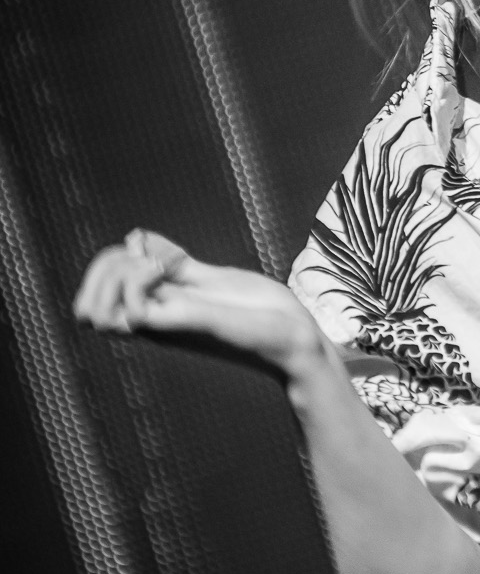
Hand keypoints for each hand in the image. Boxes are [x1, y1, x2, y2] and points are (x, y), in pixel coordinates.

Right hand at [73, 229, 321, 376]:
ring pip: (103, 306)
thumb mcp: (214, 277)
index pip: (100, 288)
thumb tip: (137, 238)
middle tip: (153, 261)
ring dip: (121, 272)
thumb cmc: (262, 312)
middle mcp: (154, 320)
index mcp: (159, 307)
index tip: (145, 249)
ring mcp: (166, 324)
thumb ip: (176, 264)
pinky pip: (135, 309)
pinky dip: (139, 280)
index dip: (107, 261)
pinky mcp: (184, 324)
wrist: (296, 335)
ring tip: (160, 267)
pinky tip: (168, 271)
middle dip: (107, 266)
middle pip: (89, 300)